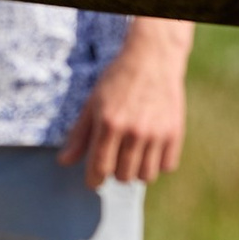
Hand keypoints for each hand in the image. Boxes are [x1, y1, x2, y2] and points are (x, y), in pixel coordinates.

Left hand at [58, 23, 191, 187]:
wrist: (153, 58)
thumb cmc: (118, 79)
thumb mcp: (93, 103)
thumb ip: (80, 134)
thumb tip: (64, 162)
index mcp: (109, 123)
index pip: (99, 168)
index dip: (94, 180)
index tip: (94, 181)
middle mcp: (133, 131)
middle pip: (122, 176)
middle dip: (115, 172)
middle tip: (116, 158)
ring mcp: (156, 133)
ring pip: (145, 176)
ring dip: (137, 170)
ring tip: (134, 156)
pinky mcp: (174, 132)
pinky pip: (166, 166)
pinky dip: (158, 163)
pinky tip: (152, 149)